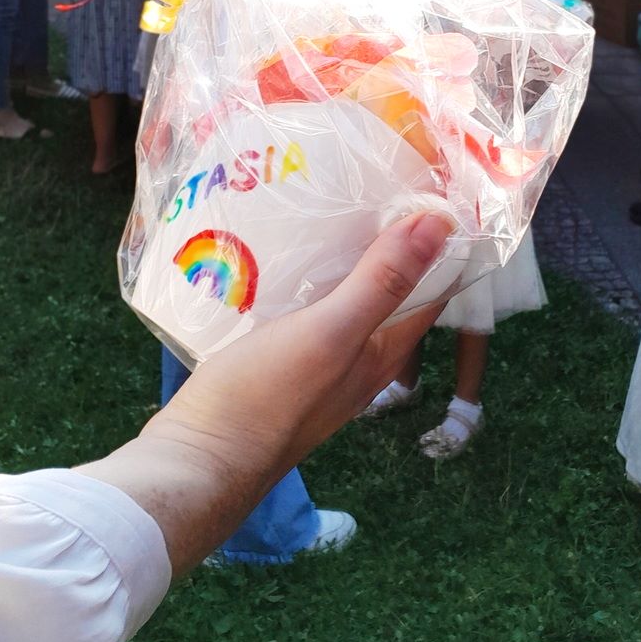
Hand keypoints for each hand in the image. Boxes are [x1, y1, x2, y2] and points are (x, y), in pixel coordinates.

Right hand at [100, 211, 451, 572]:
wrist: (199, 458)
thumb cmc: (268, 397)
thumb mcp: (331, 331)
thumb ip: (382, 282)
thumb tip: (441, 224)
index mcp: (381, 354)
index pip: (431, 293)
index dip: (438, 246)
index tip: (433, 191)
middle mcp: (356, 361)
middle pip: (388, 295)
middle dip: (389, 245)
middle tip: (377, 184)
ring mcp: (315, 365)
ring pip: (344, 302)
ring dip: (344, 261)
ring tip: (330, 206)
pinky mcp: (277, 363)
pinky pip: (304, 311)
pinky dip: (306, 280)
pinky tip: (282, 256)